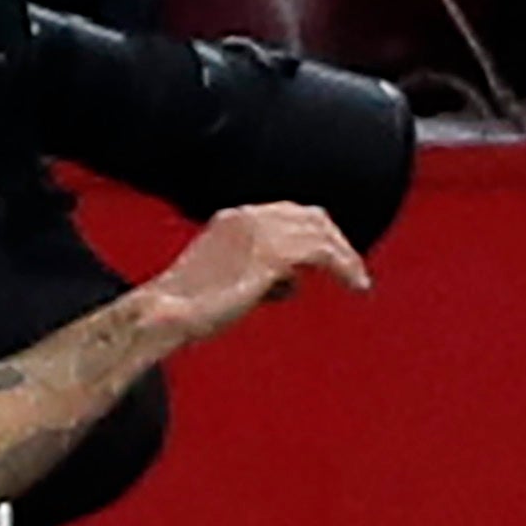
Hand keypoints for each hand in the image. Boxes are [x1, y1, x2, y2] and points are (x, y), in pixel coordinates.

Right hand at [145, 202, 371, 339]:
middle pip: (310, 217)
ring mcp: (260, 233)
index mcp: (235, 218)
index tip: (332, 254)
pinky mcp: (271, 255)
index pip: (288, 214)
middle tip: (352, 269)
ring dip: (346, 256)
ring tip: (358, 281)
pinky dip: (345, 267)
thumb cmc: (187, 308)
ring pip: (322, 233)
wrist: (167, 312)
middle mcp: (249, 217)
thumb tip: (288, 284)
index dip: (315, 233)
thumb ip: (257, 273)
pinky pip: (323, 253)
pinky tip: (356, 285)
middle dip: (335, 241)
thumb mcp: (225, 278)